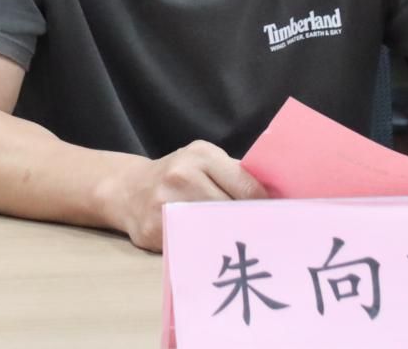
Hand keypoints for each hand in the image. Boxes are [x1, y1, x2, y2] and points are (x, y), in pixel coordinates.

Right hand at [103, 140, 267, 251]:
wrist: (128, 189)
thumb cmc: (177, 175)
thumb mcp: (203, 160)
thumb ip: (233, 174)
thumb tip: (275, 197)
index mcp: (201, 156)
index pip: (246, 186)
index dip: (265, 206)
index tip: (279, 218)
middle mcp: (182, 177)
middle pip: (231, 210)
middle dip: (249, 224)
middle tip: (266, 237)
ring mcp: (166, 205)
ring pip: (214, 230)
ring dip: (230, 240)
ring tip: (243, 245)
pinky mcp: (154, 231)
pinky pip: (192, 244)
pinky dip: (206, 250)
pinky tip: (216, 252)